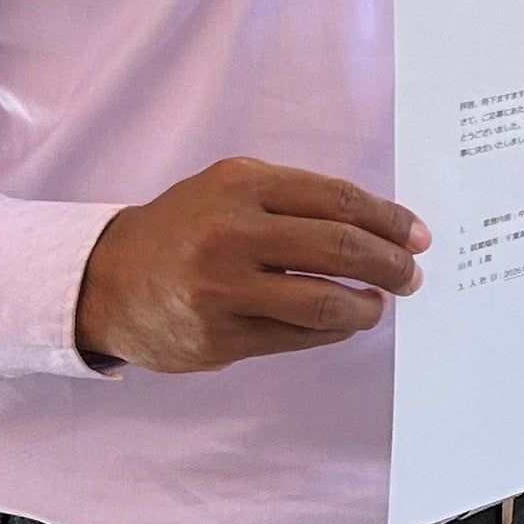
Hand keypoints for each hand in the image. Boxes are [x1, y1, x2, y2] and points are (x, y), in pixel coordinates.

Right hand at [73, 158, 424, 373]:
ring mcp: (222, 289)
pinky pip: (297, 337)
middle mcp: (230, 233)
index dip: (389, 219)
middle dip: (391, 263)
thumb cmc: (185, 229)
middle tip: (412, 274)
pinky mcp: (218, 338)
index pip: (338, 199)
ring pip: (324, 301)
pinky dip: (332, 330)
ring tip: (379, 304)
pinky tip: (342, 322)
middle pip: (340, 247)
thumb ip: (297, 200)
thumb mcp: (231, 191)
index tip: (416, 236)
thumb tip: (382, 228)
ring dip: (367, 305)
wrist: (107, 280)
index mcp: (241, 185)